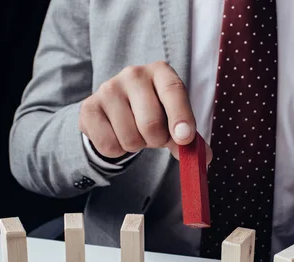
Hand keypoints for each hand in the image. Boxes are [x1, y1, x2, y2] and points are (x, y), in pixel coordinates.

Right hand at [79, 61, 211, 163]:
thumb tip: (204, 159)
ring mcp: (108, 89)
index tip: (184, 139)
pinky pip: (108, 145)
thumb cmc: (153, 112)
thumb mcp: (174, 119)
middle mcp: (133, 74)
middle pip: (151, 123)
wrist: (115, 110)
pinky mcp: (88, 108)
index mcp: (161, 72)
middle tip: (154, 137)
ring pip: (130, 138)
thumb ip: (189, 137)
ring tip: (135, 132)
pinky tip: (116, 135)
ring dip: (136, 146)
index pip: (173, 91)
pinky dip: (117, 150)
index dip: (180, 116)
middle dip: (156, 140)